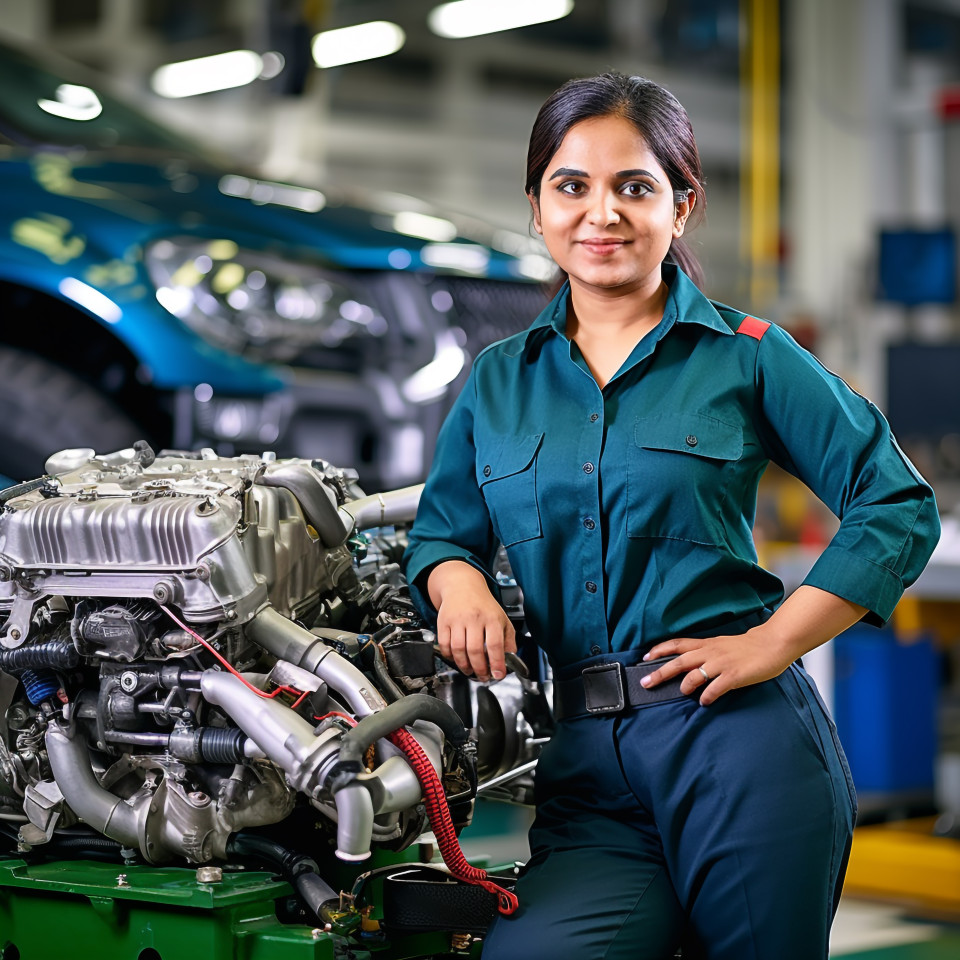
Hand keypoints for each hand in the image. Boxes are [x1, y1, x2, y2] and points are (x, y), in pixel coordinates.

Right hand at [428, 561, 515, 681]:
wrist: (462, 585)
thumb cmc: (483, 604)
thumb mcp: (502, 618)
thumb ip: (508, 639)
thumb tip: (510, 658)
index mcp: (492, 618)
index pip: (495, 645)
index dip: (497, 663)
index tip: (498, 675)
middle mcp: (474, 618)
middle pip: (475, 650)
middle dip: (479, 669)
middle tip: (483, 676)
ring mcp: (457, 620)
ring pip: (458, 650)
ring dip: (464, 665)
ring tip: (469, 670)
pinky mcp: (444, 622)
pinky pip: (445, 644)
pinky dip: (449, 656)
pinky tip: (456, 659)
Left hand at [639, 625, 794, 705]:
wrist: (772, 644)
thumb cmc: (748, 646)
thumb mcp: (722, 645)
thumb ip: (706, 653)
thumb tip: (691, 664)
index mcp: (707, 644)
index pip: (677, 644)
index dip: (659, 650)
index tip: (645, 657)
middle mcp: (710, 652)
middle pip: (678, 661)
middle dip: (659, 672)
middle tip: (645, 683)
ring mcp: (721, 664)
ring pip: (694, 674)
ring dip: (684, 685)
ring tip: (682, 692)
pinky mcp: (734, 675)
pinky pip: (715, 688)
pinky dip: (707, 696)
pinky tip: (704, 702)